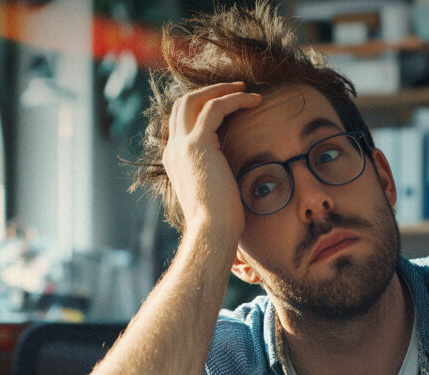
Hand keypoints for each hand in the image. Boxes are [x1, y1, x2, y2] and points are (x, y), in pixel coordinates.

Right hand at [162, 81, 261, 239]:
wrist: (212, 231)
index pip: (182, 122)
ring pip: (195, 99)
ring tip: (247, 90)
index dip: (204, 107)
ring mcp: (182, 146)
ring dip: (222, 90)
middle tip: (237, 89)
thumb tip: (235, 172)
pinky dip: (235, 100)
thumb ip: (218, 174)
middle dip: (210, 91)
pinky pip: (215, 108)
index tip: (229, 106)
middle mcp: (173, 150)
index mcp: (175, 160)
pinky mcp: (197, 144)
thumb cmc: (219, 221)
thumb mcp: (216, 191)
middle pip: (183, 104)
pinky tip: (255, 101)